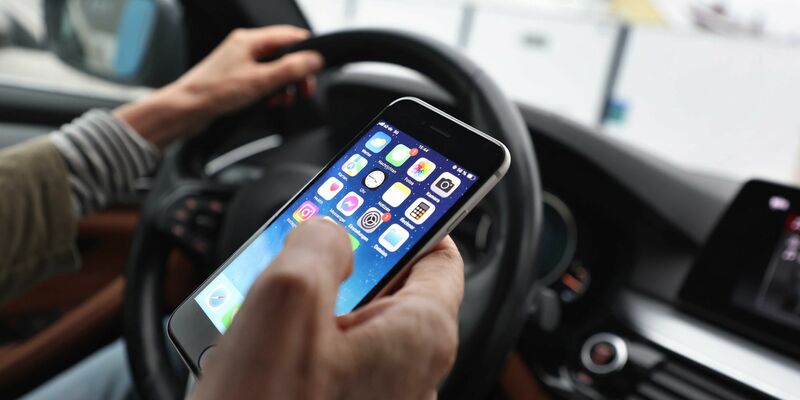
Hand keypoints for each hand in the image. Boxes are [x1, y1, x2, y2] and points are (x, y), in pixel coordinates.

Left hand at [114, 25, 322, 148]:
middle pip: (283, 54)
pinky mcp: (237, 79)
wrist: (186, 109)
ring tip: (285, 99)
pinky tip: (271, 102)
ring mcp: (240, 63)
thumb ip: (290, 69)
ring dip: (284, 85)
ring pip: (274, 69)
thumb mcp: (260, 81)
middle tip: (304, 90)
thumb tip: (314, 59)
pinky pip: (263, 81)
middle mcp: (245, 48)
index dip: (307, 51)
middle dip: (296, 73)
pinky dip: (271, 91)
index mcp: (249, 40)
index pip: (289, 36)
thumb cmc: (214, 92)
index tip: (317, 67)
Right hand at [194, 218, 463, 399]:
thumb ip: (319, 242)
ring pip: (352, 324)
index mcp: (419, 335)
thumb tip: (330, 230)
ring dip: (310, 304)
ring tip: (262, 297)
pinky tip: (253, 344)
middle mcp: (411, 372)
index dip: (413, 219)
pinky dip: (297, 343)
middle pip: (391, 287)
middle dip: (345, 263)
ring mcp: (379, 399)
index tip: (386, 198)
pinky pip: (330, 362)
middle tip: (302, 247)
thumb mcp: (288, 298)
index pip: (442, 256)